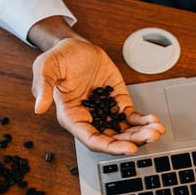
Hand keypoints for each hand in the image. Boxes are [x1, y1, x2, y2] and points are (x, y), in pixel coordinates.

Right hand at [31, 37, 165, 153]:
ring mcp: (106, 111)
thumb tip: (39, 108)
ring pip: (125, 130)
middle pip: (113, 138)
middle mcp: (90, 119)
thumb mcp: (46, 67)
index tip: (128, 148)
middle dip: (133, 140)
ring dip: (141, 133)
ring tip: (157, 130)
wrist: (77, 46)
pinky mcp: (118, 101)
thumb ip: (43, 87)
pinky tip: (153, 121)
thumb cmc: (60, 57)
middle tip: (150, 137)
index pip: (92, 139)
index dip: (111, 146)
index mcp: (71, 117)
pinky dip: (143, 121)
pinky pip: (131, 116)